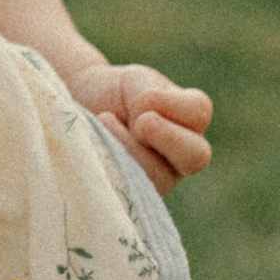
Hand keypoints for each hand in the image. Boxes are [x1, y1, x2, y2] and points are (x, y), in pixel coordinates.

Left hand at [64, 57, 212, 193]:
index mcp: (190, 119)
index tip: (142, 98)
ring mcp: (162, 178)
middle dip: (168, 138)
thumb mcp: (135, 83)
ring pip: (158, 177)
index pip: (198, 111)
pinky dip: (111, 166)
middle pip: (197, 155)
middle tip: (140, 124)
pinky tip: (95, 150)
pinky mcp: (135, 196)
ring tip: (101, 125)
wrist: (81, 110)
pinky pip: (130, 191)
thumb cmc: (113, 94)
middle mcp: (184, 153)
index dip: (171, 105)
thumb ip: (148, 96)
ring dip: (128, 149)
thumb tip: (145, 123)